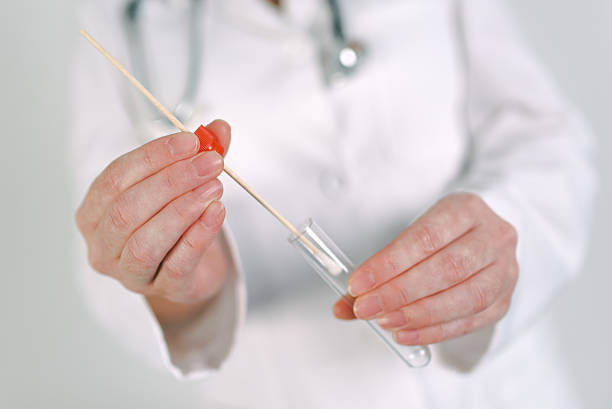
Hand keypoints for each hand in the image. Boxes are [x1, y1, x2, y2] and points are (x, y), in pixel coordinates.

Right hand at [76, 120, 230, 320]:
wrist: (193, 269)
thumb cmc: (176, 222)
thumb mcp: (184, 183)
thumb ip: (197, 156)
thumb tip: (220, 127)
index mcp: (96, 211)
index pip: (116, 178)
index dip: (154, 157)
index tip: (191, 141)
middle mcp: (103, 245)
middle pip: (127, 210)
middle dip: (172, 181)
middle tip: (210, 163)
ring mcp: (129, 274)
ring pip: (145, 242)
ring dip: (182, 209)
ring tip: (215, 187)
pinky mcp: (164, 290)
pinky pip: (177, 264)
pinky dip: (198, 235)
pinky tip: (217, 212)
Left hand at [333, 193, 517, 345]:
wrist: (479, 236)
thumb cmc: (440, 235)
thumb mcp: (412, 237)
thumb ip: (378, 270)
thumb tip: (341, 306)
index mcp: (466, 209)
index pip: (426, 238)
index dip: (390, 263)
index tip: (358, 284)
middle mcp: (494, 236)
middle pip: (447, 269)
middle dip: (400, 292)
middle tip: (365, 308)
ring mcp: (505, 269)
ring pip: (466, 297)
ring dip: (419, 315)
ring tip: (385, 322)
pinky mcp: (505, 299)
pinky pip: (472, 321)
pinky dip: (435, 331)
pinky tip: (406, 334)